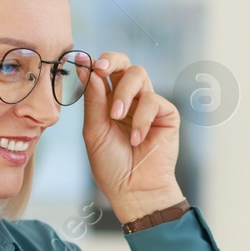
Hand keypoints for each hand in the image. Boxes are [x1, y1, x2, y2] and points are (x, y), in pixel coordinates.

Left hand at [80, 52, 183, 223]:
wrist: (133, 189)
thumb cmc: (111, 165)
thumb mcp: (94, 131)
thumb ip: (93, 101)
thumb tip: (90, 70)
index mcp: (108, 102)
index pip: (104, 73)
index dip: (95, 64)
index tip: (83, 61)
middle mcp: (129, 99)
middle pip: (124, 63)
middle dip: (111, 60)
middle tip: (101, 69)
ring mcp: (147, 104)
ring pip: (138, 74)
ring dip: (123, 93)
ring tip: (116, 117)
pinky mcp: (165, 113)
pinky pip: (152, 100)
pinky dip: (141, 118)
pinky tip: (136, 139)